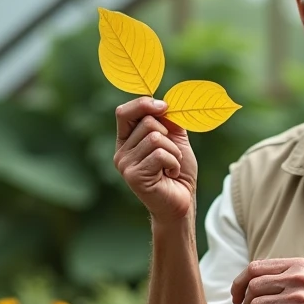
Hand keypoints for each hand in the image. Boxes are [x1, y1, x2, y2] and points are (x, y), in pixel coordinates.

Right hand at [114, 96, 197, 221]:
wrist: (183, 200)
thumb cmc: (178, 171)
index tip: (164, 106)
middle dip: (168, 136)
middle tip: (171, 154)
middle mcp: (121, 152)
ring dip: (173, 152)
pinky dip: (173, 163)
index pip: (124, 113)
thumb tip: (164, 103)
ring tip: (171, 166)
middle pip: (146, 122)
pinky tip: (170, 175)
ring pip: (155, 138)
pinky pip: (160, 154)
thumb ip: (168, 121)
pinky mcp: (134, 176)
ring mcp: (125, 165)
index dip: (143, 104)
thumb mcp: (175, 139)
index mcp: (126, 140)